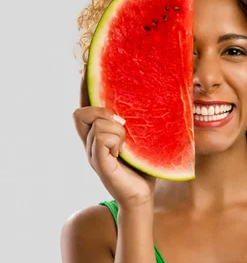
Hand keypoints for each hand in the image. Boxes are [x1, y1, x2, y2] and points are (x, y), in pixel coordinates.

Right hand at [73, 65, 155, 208]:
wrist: (143, 196)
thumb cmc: (144, 167)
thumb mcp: (140, 138)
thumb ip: (135, 121)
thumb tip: (149, 94)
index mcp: (98, 135)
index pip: (84, 106)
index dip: (84, 87)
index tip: (87, 66)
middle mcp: (90, 143)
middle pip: (81, 113)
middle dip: (101, 110)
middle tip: (123, 123)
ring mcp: (92, 154)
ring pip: (96, 126)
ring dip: (116, 130)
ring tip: (128, 144)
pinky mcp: (100, 164)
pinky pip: (100, 140)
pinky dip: (114, 140)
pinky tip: (125, 151)